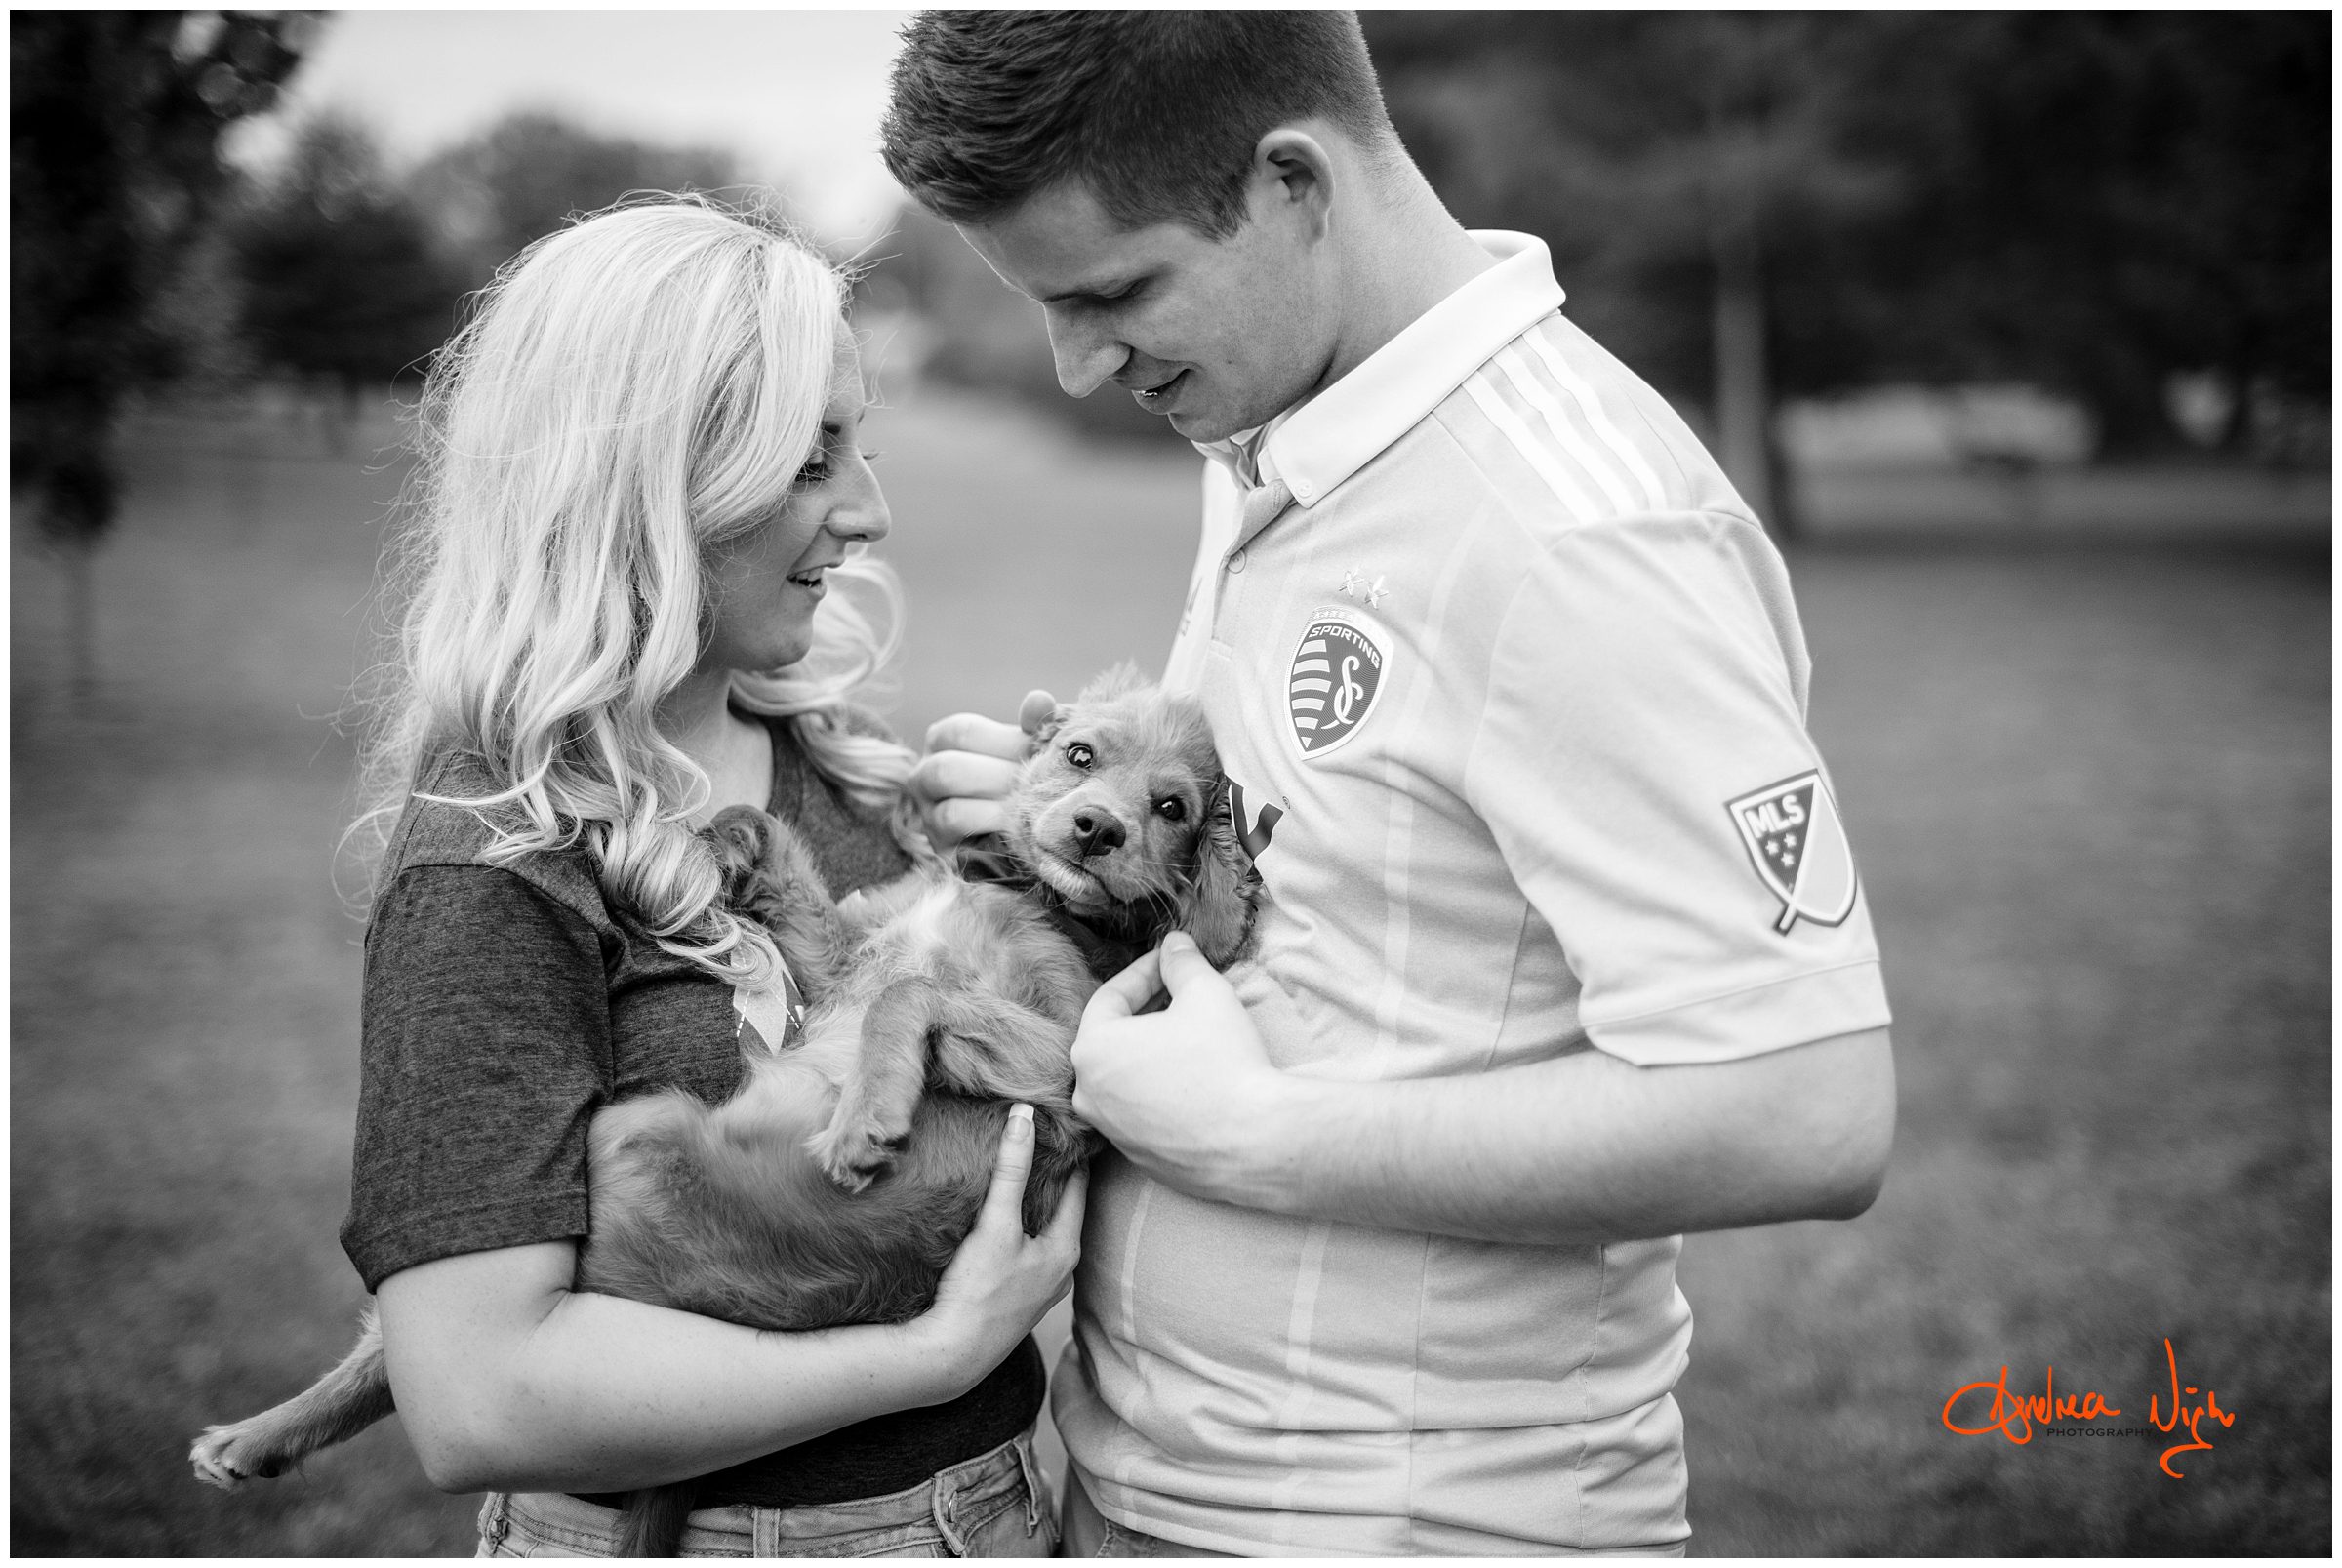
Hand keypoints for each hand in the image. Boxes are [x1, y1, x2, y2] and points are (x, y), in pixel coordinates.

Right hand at [905, 690, 1056, 850]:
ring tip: (1032, 809)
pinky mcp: (943, 854)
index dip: (1005, 741)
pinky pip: (962, 850)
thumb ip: (1033, 724)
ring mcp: (929, 819)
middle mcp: (925, 777)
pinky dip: (994, 840)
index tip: (1041, 751)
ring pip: (950, 813)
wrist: (1026, 827)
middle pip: (948, 771)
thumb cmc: (1024, 774)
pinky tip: (1023, 833)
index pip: (963, 732)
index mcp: (943, 741)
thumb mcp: (1027, 746)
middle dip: (1000, 779)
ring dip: (997, 812)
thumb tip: (1038, 701)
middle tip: (1038, 784)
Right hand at [913, 1104, 1084, 1393]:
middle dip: (1053, 1177)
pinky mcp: (1016, 1300)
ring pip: (1045, 1233)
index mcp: (1066, 1248)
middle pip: (1064, 1209)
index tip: (1064, 1124)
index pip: (1079, 1185)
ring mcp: (1040, 1288)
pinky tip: (1002, 1222)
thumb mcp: (996, 1224)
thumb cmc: (978, 1292)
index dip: (1072, 1154)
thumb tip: (1025, 1115)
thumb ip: (1011, 1169)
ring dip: (1036, 1206)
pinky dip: (1021, 1230)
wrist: (950, 1355)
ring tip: (1022, 1173)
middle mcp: (1061, 1270)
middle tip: (1043, 1138)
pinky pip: (1027, 1252)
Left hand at [1072, 932, 1302, 1209]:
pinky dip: (1162, 1090)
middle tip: (1181, 992)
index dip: (1145, 971)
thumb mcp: (1206, 993)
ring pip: (1127, 1077)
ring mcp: (1113, 1132)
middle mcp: (1090, 1095)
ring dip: (1153, 1052)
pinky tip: (1196, 1079)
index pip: (1111, 996)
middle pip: (1114, 1038)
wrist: (1256, 1143)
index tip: (1173, 960)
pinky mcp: (1141, 1159)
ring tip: (1190, 1034)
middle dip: (1146, 1011)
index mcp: (1092, 1050)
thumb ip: (1182, 963)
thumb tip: (1174, 944)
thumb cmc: (1224, 1062)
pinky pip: (1145, 1112)